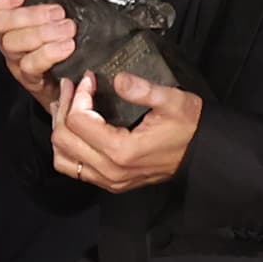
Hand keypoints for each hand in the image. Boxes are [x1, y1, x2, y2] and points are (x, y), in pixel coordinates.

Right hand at [0, 0, 80, 111]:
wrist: (69, 80)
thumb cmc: (62, 42)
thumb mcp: (54, 16)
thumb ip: (48, 0)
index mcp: (10, 20)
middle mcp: (8, 38)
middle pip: (0, 23)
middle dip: (29, 15)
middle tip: (58, 13)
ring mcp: (16, 58)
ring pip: (13, 43)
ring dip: (42, 34)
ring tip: (67, 29)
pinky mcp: (29, 77)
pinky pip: (31, 65)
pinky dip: (49, 54)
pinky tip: (66, 47)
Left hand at [49, 70, 200, 194]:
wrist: (202, 154)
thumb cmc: (189, 127)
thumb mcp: (173, 101)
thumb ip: (144, 90)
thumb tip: (118, 79)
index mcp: (122, 150)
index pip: (78, 121)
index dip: (78, 94)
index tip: (88, 78)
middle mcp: (110, 170)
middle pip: (63, 139)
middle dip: (63, 108)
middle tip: (71, 87)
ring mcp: (108, 180)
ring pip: (62, 157)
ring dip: (60, 130)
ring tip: (68, 107)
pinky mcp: (109, 183)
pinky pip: (74, 168)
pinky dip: (67, 148)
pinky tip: (76, 129)